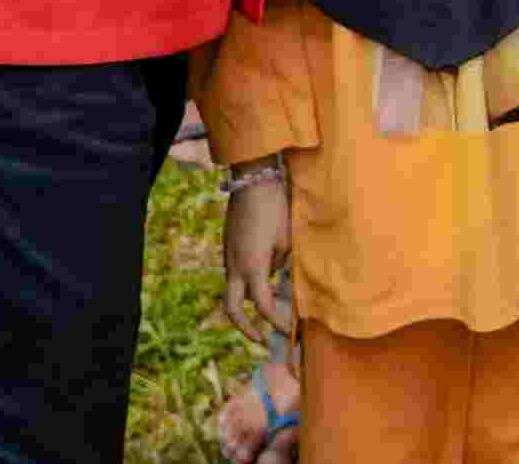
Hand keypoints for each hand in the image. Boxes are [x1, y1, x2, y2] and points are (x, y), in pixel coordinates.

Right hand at [218, 166, 293, 342]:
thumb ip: (282, 265)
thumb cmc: (275, 208)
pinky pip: (235, 273)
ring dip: (248, 303)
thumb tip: (276, 274)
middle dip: (246, 328)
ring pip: (233, 290)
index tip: (290, 333)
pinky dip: (248, 283)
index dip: (277, 323)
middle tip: (262, 339)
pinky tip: (265, 277)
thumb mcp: (287, 240)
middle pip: (232, 309)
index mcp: (252, 268)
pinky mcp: (228, 245)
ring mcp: (228, 255)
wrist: (252, 178)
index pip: (264, 307)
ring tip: (271, 308)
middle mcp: (234, 266)